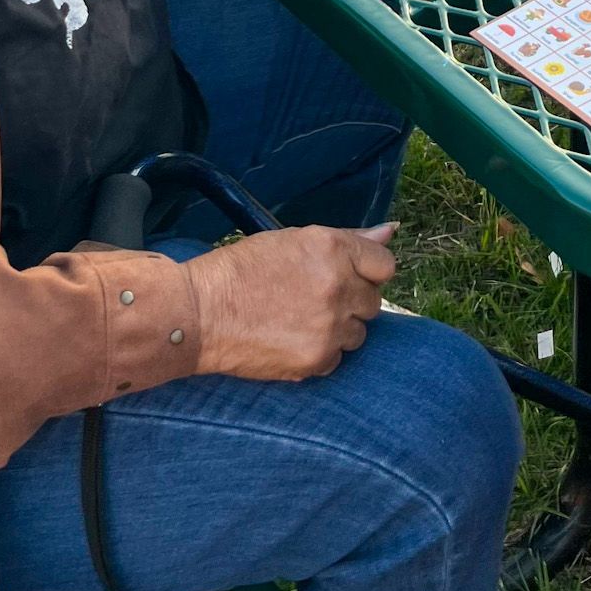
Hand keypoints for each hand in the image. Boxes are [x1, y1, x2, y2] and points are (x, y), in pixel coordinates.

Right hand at [187, 223, 396, 379]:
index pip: (384, 264)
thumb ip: (348, 239)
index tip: (349, 277)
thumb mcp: (293, 240)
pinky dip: (320, 354)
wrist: (199, 313)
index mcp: (332, 248)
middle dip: (351, 301)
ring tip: (299, 321)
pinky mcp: (317, 359)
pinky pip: (337, 359)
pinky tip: (291, 341)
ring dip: (337, 329)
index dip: (367, 271)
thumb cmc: (241, 271)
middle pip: (373, 302)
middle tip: (314, 300)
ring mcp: (330, 326)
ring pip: (358, 334)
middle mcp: (338, 285)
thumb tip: (391, 231)